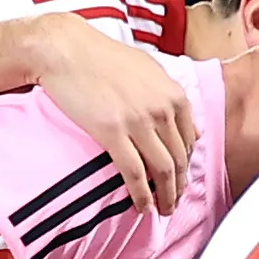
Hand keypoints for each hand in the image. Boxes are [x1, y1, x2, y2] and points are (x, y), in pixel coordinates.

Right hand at [27, 11, 196, 216]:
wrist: (65, 49)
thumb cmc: (101, 56)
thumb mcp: (148, 69)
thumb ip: (171, 97)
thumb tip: (193, 126)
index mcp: (172, 94)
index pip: (189, 139)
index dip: (187, 164)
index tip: (180, 177)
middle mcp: (161, 109)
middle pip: (179, 159)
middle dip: (180, 185)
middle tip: (174, 201)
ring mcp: (139, 121)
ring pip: (163, 170)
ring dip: (166, 195)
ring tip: (163, 209)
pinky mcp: (113, 132)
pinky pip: (135, 173)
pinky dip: (142, 194)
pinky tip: (143, 206)